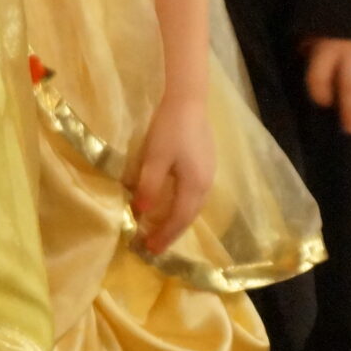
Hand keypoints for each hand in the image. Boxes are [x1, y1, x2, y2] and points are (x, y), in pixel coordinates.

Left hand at [128, 93, 214, 253]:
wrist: (188, 101)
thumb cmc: (170, 129)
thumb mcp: (154, 158)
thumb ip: (149, 186)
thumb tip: (141, 212)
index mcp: (195, 186)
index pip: (179, 219)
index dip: (165, 235)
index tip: (150, 249)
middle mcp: (206, 185)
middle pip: (189, 216)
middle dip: (172, 232)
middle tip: (154, 245)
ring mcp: (209, 174)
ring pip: (193, 206)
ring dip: (178, 220)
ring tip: (163, 230)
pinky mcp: (206, 165)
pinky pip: (195, 195)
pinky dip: (183, 206)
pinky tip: (173, 205)